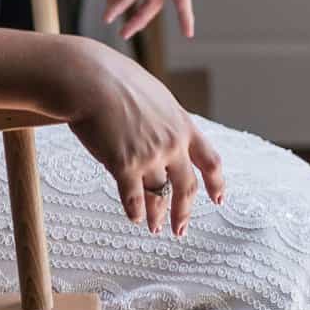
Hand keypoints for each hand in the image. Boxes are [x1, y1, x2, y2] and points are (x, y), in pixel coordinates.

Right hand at [56, 41, 225, 235]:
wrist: (90, 80)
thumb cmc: (116, 81)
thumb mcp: (156, 96)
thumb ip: (165, 120)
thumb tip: (167, 132)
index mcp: (183, 124)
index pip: (210, 160)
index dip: (217, 183)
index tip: (218, 199)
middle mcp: (172, 143)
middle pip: (186, 187)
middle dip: (184, 212)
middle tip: (180, 230)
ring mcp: (150, 155)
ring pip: (158, 195)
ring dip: (156, 215)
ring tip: (154, 227)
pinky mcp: (124, 165)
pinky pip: (133, 198)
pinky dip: (134, 211)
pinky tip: (134, 218)